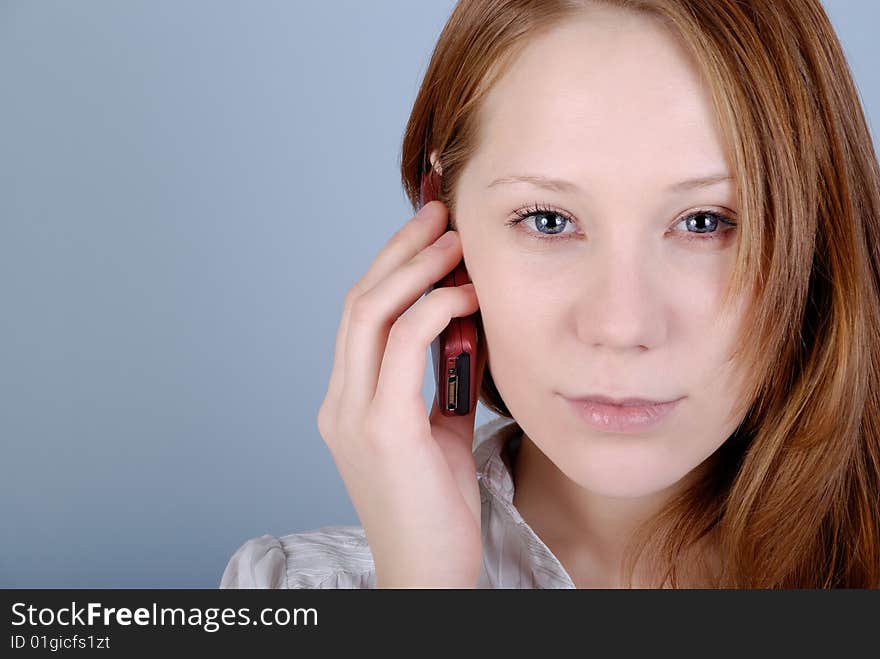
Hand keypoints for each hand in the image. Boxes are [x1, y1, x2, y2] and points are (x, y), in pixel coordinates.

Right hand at [316, 200, 486, 587]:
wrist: (430, 574)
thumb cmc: (437, 507)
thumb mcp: (438, 431)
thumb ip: (441, 379)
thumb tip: (466, 322)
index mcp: (348, 401)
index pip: (362, 316)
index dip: (393, 267)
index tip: (429, 235)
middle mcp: (340, 402)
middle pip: (360, 301)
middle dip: (400, 251)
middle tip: (439, 215)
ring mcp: (354, 415)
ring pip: (371, 313)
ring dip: (415, 268)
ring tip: (454, 240)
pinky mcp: (382, 429)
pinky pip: (402, 346)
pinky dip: (434, 309)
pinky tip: (467, 295)